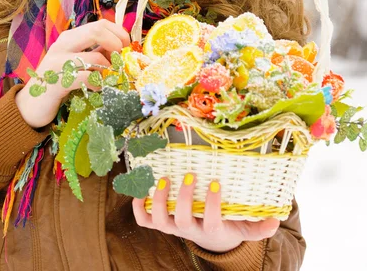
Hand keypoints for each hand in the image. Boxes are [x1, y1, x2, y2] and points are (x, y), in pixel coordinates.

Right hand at [15, 19, 130, 127]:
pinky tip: (96, 87)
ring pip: (95, 57)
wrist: (30, 105)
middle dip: (116, 43)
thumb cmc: (59, 81)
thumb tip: (121, 48)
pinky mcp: (57, 82)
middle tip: (120, 59)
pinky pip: (87, 78)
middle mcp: (63, 45)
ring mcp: (58, 62)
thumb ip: (97, 52)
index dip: (119, 33)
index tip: (125, 46)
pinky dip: (97, 83)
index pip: (100, 24)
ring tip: (105, 78)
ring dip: (107, 69)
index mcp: (70, 37)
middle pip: (97, 31)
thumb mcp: (78, 62)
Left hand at [132, 174, 279, 252]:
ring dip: (158, 200)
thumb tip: (275, 221)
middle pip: (182, 221)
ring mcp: (173, 227)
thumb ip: (259, 227)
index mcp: (211, 229)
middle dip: (182, 199)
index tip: (215, 184)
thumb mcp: (245, 228)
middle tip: (188, 175)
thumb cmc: (228, 225)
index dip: (211, 206)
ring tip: (163, 178)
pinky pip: (144, 220)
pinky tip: (140, 189)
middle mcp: (189, 229)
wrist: (211, 239)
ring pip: (160, 220)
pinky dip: (138, 207)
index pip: (211, 222)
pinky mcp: (161, 222)